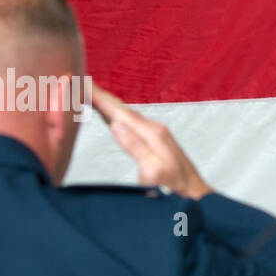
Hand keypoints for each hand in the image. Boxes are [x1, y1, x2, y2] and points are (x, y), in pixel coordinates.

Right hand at [90, 85, 212, 198]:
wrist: (193, 193)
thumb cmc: (174, 188)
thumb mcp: (152, 170)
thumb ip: (135, 147)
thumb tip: (116, 125)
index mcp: (152, 134)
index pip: (121, 112)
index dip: (101, 99)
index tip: (84, 85)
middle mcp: (155, 129)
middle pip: (123, 109)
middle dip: (102, 96)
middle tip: (82, 82)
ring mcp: (156, 133)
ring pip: (127, 114)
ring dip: (109, 103)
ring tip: (92, 93)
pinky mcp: (155, 140)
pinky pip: (132, 121)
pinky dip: (118, 114)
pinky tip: (112, 114)